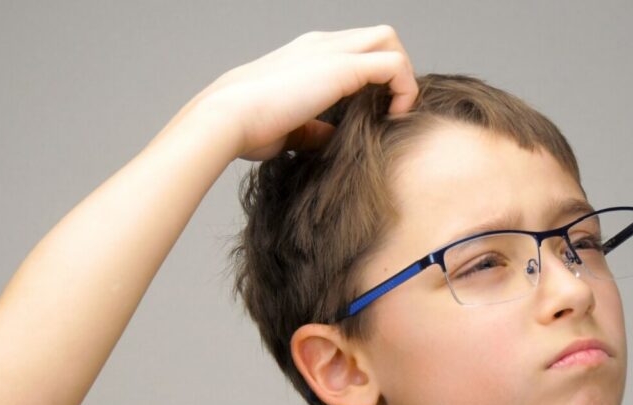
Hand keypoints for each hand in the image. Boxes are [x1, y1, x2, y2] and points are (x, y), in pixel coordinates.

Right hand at [188, 25, 417, 161]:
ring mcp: (332, 51)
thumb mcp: (289, 129)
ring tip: (395, 111)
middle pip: (377, 36)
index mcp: (306, 55)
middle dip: (392, 69)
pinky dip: (404, 88)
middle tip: (390, 108)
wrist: (227, 118)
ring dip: (401, 73)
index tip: (375, 113)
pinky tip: (394, 116)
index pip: (354, 51)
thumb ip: (314, 130)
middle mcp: (321, 45)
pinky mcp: (343, 67)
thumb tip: (331, 141)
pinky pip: (394, 65)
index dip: (373, 78)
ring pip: (388, 39)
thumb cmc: (246, 127)